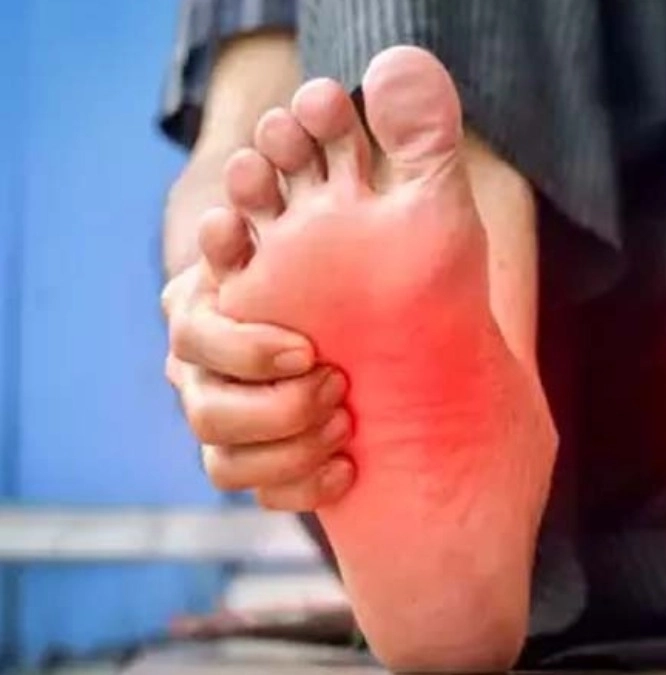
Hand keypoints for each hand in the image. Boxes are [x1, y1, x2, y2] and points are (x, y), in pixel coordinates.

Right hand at [162, 239, 353, 510]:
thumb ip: (267, 229)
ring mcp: (222, 423)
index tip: (309, 349)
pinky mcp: (253, 463)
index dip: (249, 352)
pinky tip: (349, 469)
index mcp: (200, 312)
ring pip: (225, 465)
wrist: (348, 304)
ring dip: (291, 453)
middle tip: (339, 387)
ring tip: (346, 427)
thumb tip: (226, 221)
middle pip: (207, 414)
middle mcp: (198, 373)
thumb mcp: (298, 236)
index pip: (195, 340)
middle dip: (280, 409)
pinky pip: (261, 497)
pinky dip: (305, 489)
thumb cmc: (321, 261)